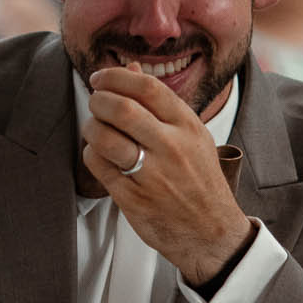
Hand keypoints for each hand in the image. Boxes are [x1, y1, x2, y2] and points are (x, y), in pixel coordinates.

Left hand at [81, 66, 252, 284]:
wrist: (212, 233)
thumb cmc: (199, 180)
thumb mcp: (191, 135)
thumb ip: (160, 103)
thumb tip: (131, 68)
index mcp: (188, 127)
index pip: (148, 88)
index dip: (117, 77)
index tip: (102, 78)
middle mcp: (172, 148)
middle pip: (122, 109)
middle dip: (98, 100)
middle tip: (95, 102)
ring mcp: (152, 175)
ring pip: (105, 137)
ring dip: (91, 127)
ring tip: (95, 128)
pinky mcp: (133, 199)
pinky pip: (99, 166)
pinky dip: (91, 154)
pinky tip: (99, 154)